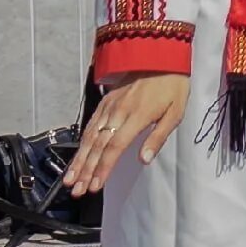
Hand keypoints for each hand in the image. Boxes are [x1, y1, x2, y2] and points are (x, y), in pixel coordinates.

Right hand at [65, 73, 189, 195]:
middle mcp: (118, 112)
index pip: (115, 147)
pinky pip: (90, 125)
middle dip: (86, 170)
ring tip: (70, 180)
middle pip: (98, 146)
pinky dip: (81, 143)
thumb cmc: (172, 86)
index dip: (103, 168)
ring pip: (90, 137)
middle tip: (76, 190)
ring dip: (79, 160)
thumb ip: (158, 137)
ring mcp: (108, 107)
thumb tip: (144, 160)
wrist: (160, 56)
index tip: (95, 186)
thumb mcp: (175, 112)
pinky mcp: (104, 102)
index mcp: (137, 116)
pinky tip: (77, 157)